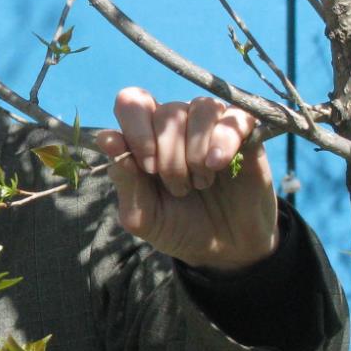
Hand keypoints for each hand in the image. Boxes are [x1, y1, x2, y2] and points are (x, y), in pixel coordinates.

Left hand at [93, 88, 277, 271]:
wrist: (225, 249)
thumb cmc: (178, 227)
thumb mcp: (143, 215)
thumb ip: (125, 179)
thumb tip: (105, 138)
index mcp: (146, 138)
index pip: (132, 101)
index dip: (136, 129)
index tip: (147, 167)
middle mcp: (178, 125)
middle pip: (167, 112)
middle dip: (169, 156)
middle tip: (178, 189)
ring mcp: (212, 126)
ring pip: (200, 108)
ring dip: (196, 151)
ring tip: (200, 182)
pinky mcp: (245, 133)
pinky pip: (234, 117)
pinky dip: (224, 139)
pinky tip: (217, 164)